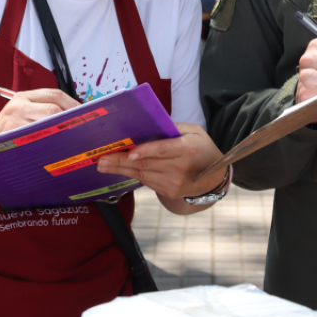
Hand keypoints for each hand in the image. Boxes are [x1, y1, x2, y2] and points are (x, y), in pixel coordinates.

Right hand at [0, 89, 79, 139]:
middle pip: (53, 107)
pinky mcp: (12, 134)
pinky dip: (49, 141)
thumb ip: (41, 109)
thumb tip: (72, 115)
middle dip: (70, 118)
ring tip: (73, 137)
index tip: (83, 113)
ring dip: (62, 130)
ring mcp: (15, 119)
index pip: (54, 94)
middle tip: (81, 128)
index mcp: (24, 96)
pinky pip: (37, 137)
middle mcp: (19, 104)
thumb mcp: (21, 112)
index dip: (72, 103)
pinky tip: (57, 146)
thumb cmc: (7, 131)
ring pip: (47, 122)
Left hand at [96, 123, 225, 200]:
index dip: (146, 151)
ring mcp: (174, 183)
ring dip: (121, 170)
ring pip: (142, 174)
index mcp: (188, 148)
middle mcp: (180, 168)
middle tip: (101, 160)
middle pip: (146, 164)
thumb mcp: (194, 131)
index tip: (129, 152)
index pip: (164, 150)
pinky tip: (119, 169)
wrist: (215, 178)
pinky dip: (133, 174)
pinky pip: (146, 181)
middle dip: (121, 162)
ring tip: (103, 165)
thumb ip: (173, 128)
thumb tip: (149, 125)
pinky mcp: (169, 192)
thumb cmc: (202, 148)